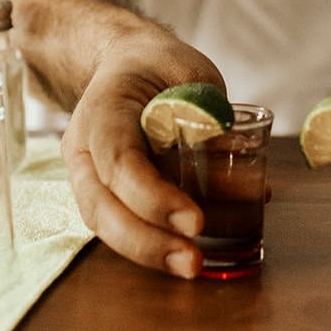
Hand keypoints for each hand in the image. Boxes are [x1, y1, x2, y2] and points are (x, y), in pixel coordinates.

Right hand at [62, 27, 224, 278]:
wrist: (127, 63)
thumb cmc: (161, 67)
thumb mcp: (192, 77)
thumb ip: (211, 120)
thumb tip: (246, 171)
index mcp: (103, 108)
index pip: (119, 160)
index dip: (154, 196)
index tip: (196, 221)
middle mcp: (84, 147)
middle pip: (101, 206)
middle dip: (147, 241)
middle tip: (192, 262)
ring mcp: (86, 173)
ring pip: (104, 223)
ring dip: (147, 251)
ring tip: (191, 266)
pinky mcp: (101, 192)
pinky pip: (119, 224)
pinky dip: (151, 243)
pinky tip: (184, 255)